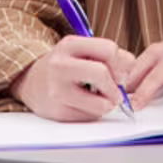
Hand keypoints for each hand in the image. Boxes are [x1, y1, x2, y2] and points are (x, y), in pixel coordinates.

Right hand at [10, 36, 137, 120]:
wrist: (31, 83)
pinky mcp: (58, 112)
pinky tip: (84, 105)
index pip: (108, 49)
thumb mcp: (82, 51)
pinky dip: (93, 113)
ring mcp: (57, 90)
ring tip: (99, 99)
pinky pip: (90, 117)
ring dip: (107, 104)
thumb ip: (110, 56)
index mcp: (69, 45)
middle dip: (115, 87)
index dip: (120, 64)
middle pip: (102, 74)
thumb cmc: (65, 66)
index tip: (117, 73)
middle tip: (115, 92)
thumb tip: (131, 69)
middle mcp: (60, 65)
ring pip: (100, 104)